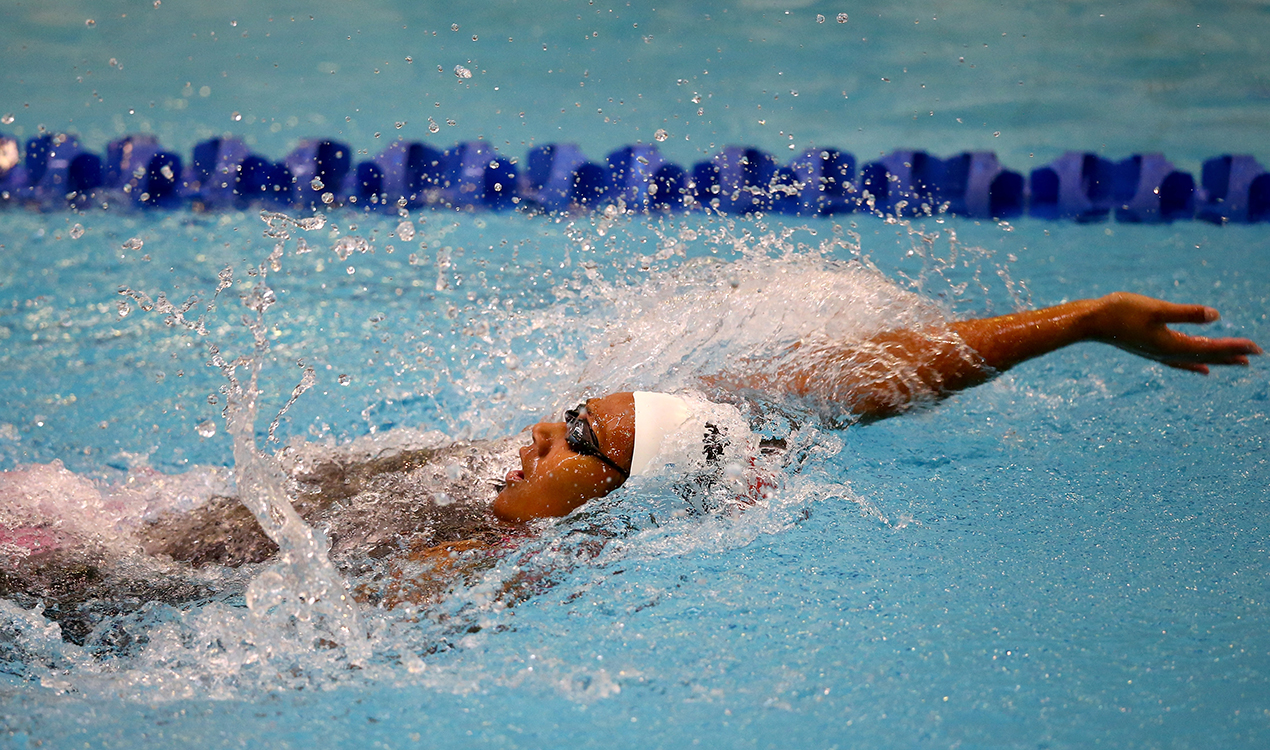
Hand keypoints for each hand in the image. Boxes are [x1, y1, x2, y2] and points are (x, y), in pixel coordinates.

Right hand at [1090, 292, 1261, 373]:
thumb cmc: (1119, 312)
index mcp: (1171, 345)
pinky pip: (1180, 360)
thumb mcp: (1156, 309)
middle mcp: (1168, 353)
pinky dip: (1195, 364)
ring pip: (1196, 359)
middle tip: (1256, 356)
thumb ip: (1186, 313)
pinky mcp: (1150, 349)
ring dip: (1217, 360)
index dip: (1235, 346)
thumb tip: (1217, 316)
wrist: (1089, 322)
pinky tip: (1202, 368)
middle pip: (1207, 356)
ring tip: (1237, 363)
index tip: (1257, 348)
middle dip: (1232, 355)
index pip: (1211, 348)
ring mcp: (1158, 353)